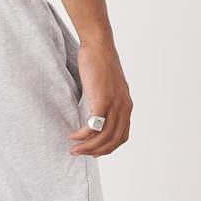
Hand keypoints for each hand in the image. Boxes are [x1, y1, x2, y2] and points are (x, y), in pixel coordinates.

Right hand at [69, 42, 132, 156]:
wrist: (99, 46)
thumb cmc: (100, 64)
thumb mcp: (108, 87)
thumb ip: (107, 102)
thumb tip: (97, 115)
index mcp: (127, 106)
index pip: (122, 137)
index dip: (108, 148)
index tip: (94, 152)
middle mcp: (124, 108)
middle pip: (113, 141)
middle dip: (95, 152)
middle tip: (79, 153)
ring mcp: (115, 105)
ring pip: (103, 137)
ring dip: (87, 147)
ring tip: (74, 149)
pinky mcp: (103, 100)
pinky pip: (94, 126)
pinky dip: (83, 135)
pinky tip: (74, 135)